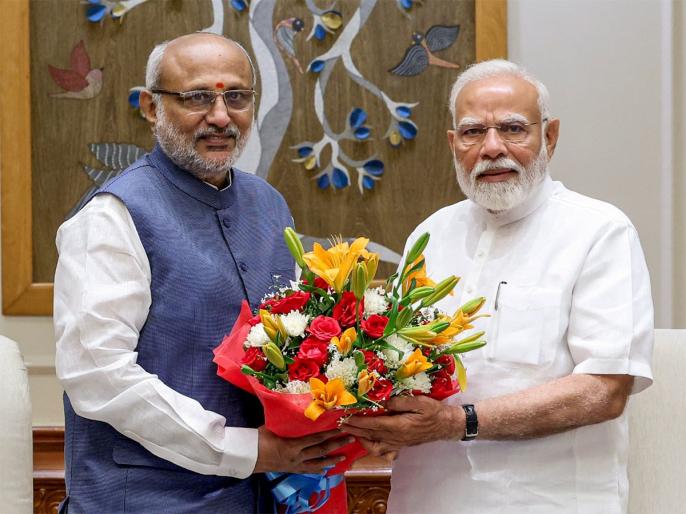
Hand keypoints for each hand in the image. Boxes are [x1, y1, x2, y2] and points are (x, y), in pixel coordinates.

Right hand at [253, 427, 354, 473]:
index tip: (340, 427)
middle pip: (320, 450)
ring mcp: (294, 465)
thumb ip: (287, 421)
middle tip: (350, 438)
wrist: (247, 456)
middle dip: (337, 445)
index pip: (315, 438)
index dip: (329, 433)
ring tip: (343, 457)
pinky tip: (325, 469)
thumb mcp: (272, 426)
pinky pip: (308, 470)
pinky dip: (318, 469)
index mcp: (292, 445)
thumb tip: (296, 406)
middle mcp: (296, 457)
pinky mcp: (291, 470)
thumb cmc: (258, 438)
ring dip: (331, 460)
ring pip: (317, 463)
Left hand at [342, 396, 462, 454]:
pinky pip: (383, 450)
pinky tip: (366, 440)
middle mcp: (397, 438)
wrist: (446, 425)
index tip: (346, 417)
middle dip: (354, 429)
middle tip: (340, 423)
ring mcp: (398, 444)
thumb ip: (401, 401)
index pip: (374, 424)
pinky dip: (372, 447)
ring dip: (360, 439)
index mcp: (400, 426)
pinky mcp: (400, 446)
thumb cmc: (434, 411)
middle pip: (370, 435)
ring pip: (374, 446)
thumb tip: (383, 401)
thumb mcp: (419, 401)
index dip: (358, 421)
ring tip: (350, 431)